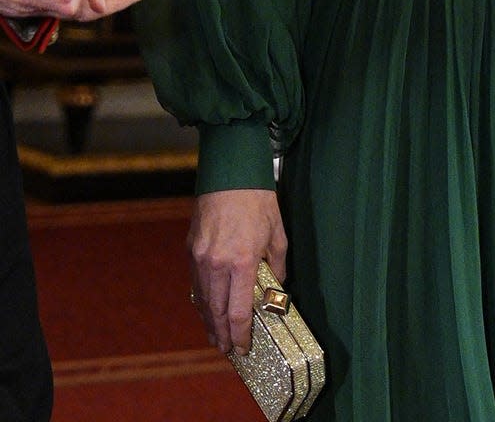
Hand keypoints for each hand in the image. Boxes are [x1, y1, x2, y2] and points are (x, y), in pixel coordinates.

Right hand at [188, 190, 286, 354]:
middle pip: (216, 312)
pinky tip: (207, 307)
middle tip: (227, 350)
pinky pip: (196, 282)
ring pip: (202, 300)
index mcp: (241, 262)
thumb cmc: (258, 200)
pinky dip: (201, 299)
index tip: (243, 348)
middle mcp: (217, 264)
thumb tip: (275, 288)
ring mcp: (200, 257)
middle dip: (222, 335)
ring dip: (209, 321)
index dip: (241, 335)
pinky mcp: (191, 248)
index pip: (239, 312)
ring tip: (216, 335)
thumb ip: (276, 266)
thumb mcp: (277, 233)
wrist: (230, 172)